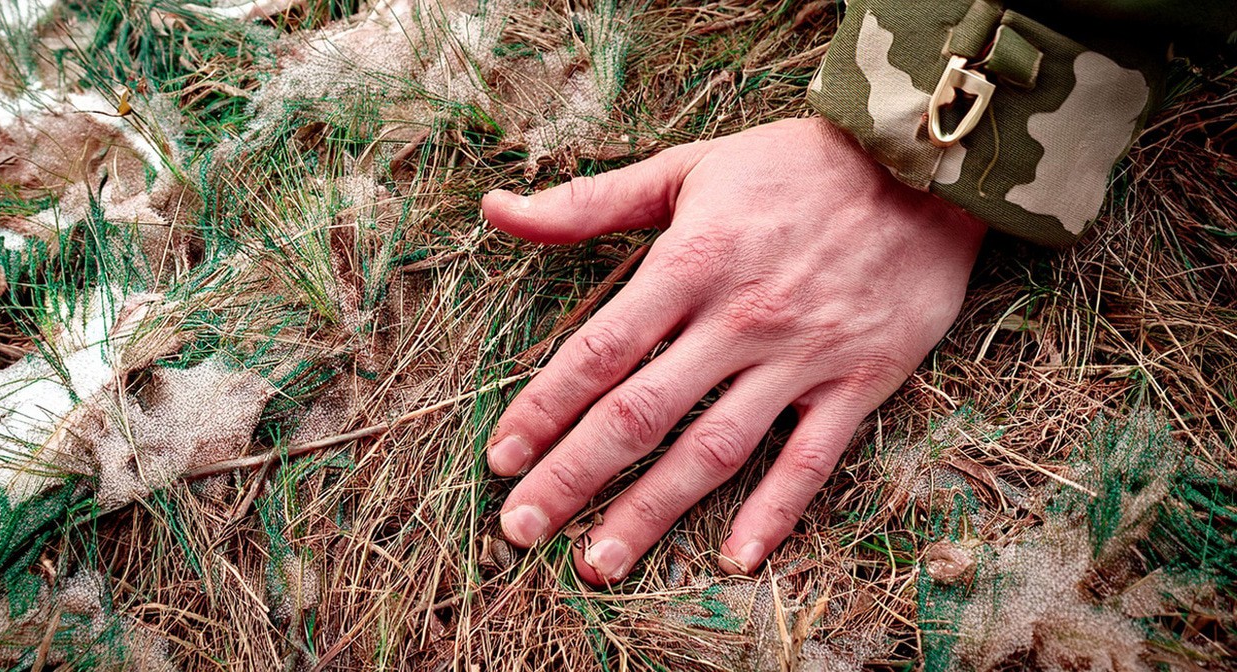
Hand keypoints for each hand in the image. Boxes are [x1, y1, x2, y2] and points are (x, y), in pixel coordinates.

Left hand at [482, 118, 985, 583]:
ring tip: (598, 563)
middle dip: (573, 476)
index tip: (501, 457)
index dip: (543, 408)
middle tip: (520, 528)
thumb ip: (588, 201)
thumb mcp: (685, 168)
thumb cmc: (792, 166)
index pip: (598, 351)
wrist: (921, 165)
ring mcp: (800, 357)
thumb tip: (497, 210)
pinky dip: (775, 512)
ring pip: (715, 449)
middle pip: (641, 414)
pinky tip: (734, 558)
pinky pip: (811, 460)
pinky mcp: (859, 381)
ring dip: (651, 511)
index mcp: (690, 263)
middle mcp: (738, 319)